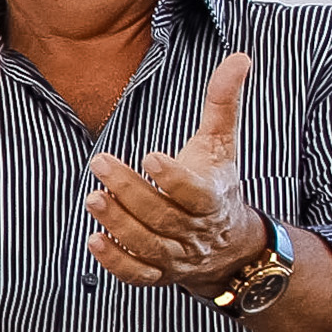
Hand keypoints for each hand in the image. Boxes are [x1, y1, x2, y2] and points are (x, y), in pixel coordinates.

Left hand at [84, 54, 260, 288]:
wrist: (229, 242)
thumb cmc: (218, 180)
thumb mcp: (222, 142)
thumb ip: (223, 102)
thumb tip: (239, 56)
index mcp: (213, 197)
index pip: (196, 192)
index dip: (174, 177)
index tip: (149, 155)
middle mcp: (195, 230)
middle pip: (162, 216)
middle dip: (130, 192)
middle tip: (99, 163)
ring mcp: (176, 255)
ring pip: (146, 244)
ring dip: (118, 223)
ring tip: (92, 198)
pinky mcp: (158, 273)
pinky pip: (137, 275)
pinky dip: (116, 262)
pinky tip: (93, 240)